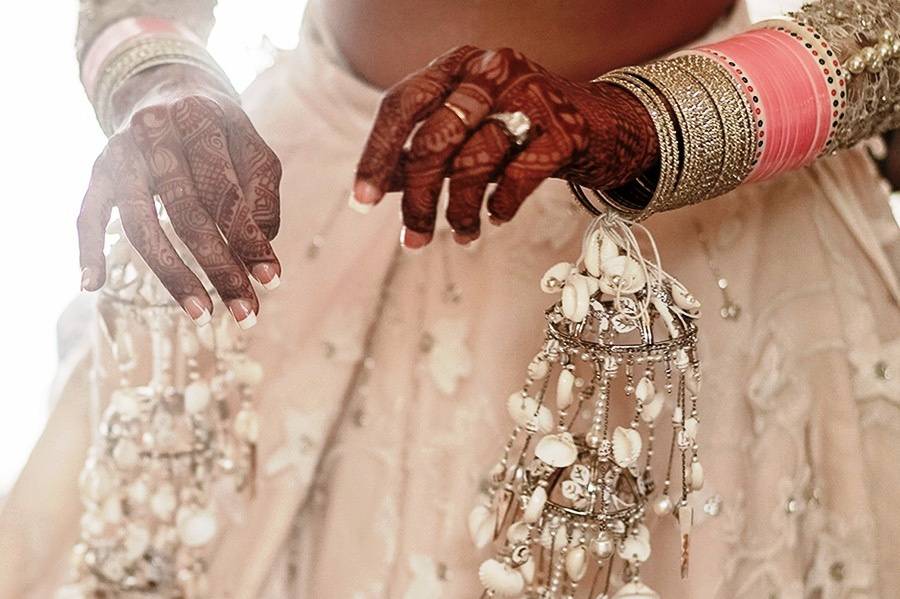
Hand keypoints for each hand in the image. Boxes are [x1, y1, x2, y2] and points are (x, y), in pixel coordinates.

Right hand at [78, 63, 281, 327]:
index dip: (249, 239)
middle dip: (219, 267)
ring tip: (201, 312)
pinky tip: (93, 285)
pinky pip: (86, 214)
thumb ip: (262, 192)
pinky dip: (86, 249)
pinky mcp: (98, 170)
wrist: (165, 88)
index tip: (272, 280)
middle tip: (245, 311)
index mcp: (201, 120)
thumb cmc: (219, 132)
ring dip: (172, 274)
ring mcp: (121, 152)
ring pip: (141, 223)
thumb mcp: (250, 147)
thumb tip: (262, 247)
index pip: (228, 191)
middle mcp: (155, 132)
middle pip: (188, 212)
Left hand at [353, 46, 658, 248]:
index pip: (402, 104)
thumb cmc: (521, 128)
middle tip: (412, 239)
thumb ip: (425, 150)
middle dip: (418, 199)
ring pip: (475, 163)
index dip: (377, 154)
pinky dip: (501, 207)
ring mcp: (532, 95)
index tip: (363, 201)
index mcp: (459, 64)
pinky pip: (518, 178)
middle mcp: (492, 70)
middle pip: (434, 140)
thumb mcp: (468, 130)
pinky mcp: (565, 129)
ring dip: (460, 212)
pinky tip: (496, 217)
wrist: (601, 124)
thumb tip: (379, 183)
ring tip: (461, 235)